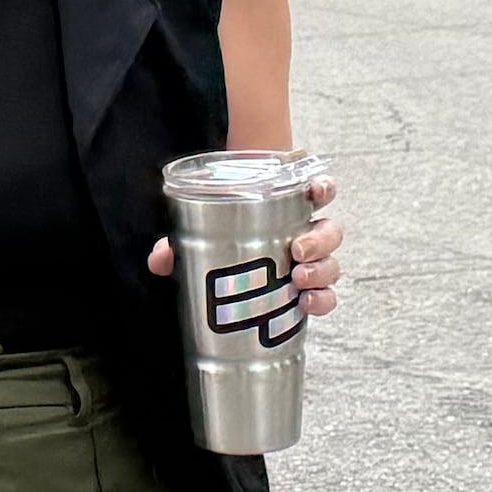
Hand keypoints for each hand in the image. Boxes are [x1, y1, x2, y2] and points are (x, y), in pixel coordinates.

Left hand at [148, 171, 341, 321]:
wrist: (225, 286)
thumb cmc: (217, 247)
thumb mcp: (195, 241)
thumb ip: (177, 246)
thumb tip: (160, 259)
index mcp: (284, 212)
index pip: (314, 191)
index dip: (322, 188)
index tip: (316, 191)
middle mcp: (303, 236)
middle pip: (329, 230)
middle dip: (319, 239)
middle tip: (296, 250)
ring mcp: (309, 265)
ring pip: (331, 263)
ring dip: (321, 270)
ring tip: (299, 280)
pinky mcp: (309, 293)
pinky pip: (327, 296)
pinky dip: (322, 300)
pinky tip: (307, 304)